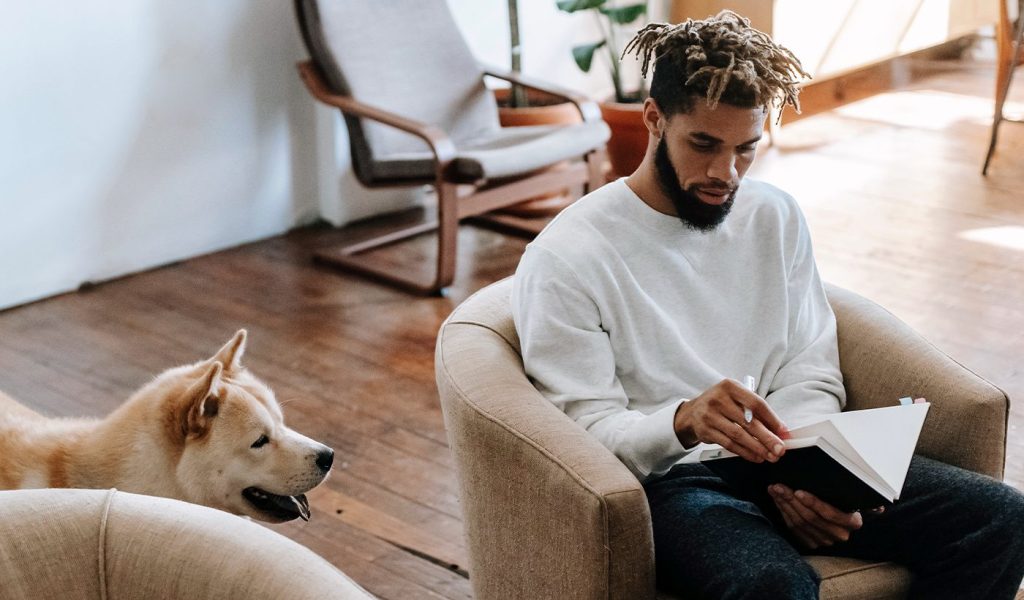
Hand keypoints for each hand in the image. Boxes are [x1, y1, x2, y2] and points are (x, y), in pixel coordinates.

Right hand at [673, 378, 788, 462]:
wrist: (692, 413)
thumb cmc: (721, 404)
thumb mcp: (735, 398)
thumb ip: (755, 410)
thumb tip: (779, 430)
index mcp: (730, 386)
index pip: (756, 403)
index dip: (772, 419)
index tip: (783, 431)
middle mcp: (718, 399)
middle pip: (748, 421)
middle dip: (767, 437)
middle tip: (780, 449)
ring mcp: (710, 415)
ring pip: (738, 435)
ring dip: (757, 448)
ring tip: (770, 456)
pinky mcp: (705, 431)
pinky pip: (729, 444)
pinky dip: (744, 452)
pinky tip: (755, 456)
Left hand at [768, 484, 872, 549]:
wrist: (838, 520)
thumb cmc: (847, 503)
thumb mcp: (857, 500)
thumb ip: (868, 503)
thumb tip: (880, 508)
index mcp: (853, 523)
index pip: (830, 514)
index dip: (814, 503)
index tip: (799, 491)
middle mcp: (839, 535)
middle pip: (811, 517)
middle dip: (792, 500)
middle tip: (779, 485)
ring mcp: (824, 541)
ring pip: (800, 522)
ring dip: (784, 504)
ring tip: (774, 489)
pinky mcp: (811, 543)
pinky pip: (793, 528)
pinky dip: (783, 512)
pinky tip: (777, 500)